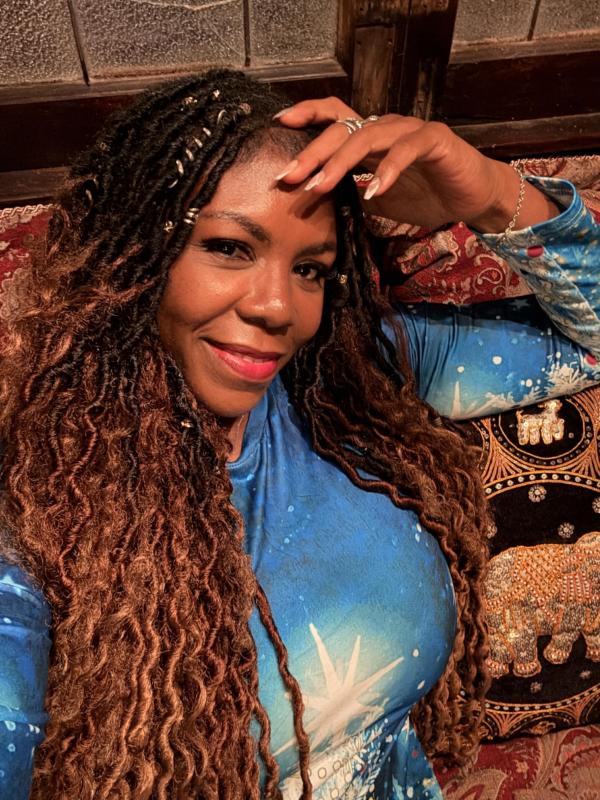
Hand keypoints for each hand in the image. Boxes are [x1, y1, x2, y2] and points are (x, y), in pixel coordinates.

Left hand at [274, 98, 558, 231]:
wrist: (471, 199)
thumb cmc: (425, 197)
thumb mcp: (378, 202)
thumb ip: (351, 197)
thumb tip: (316, 207)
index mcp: (370, 138)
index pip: (333, 117)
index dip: (307, 114)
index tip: (279, 124)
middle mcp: (386, 127)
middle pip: (342, 129)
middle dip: (312, 153)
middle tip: (289, 177)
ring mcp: (410, 130)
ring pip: (368, 136)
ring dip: (340, 162)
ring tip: (320, 187)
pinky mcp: (435, 139)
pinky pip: (406, 150)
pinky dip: (389, 171)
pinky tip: (374, 192)